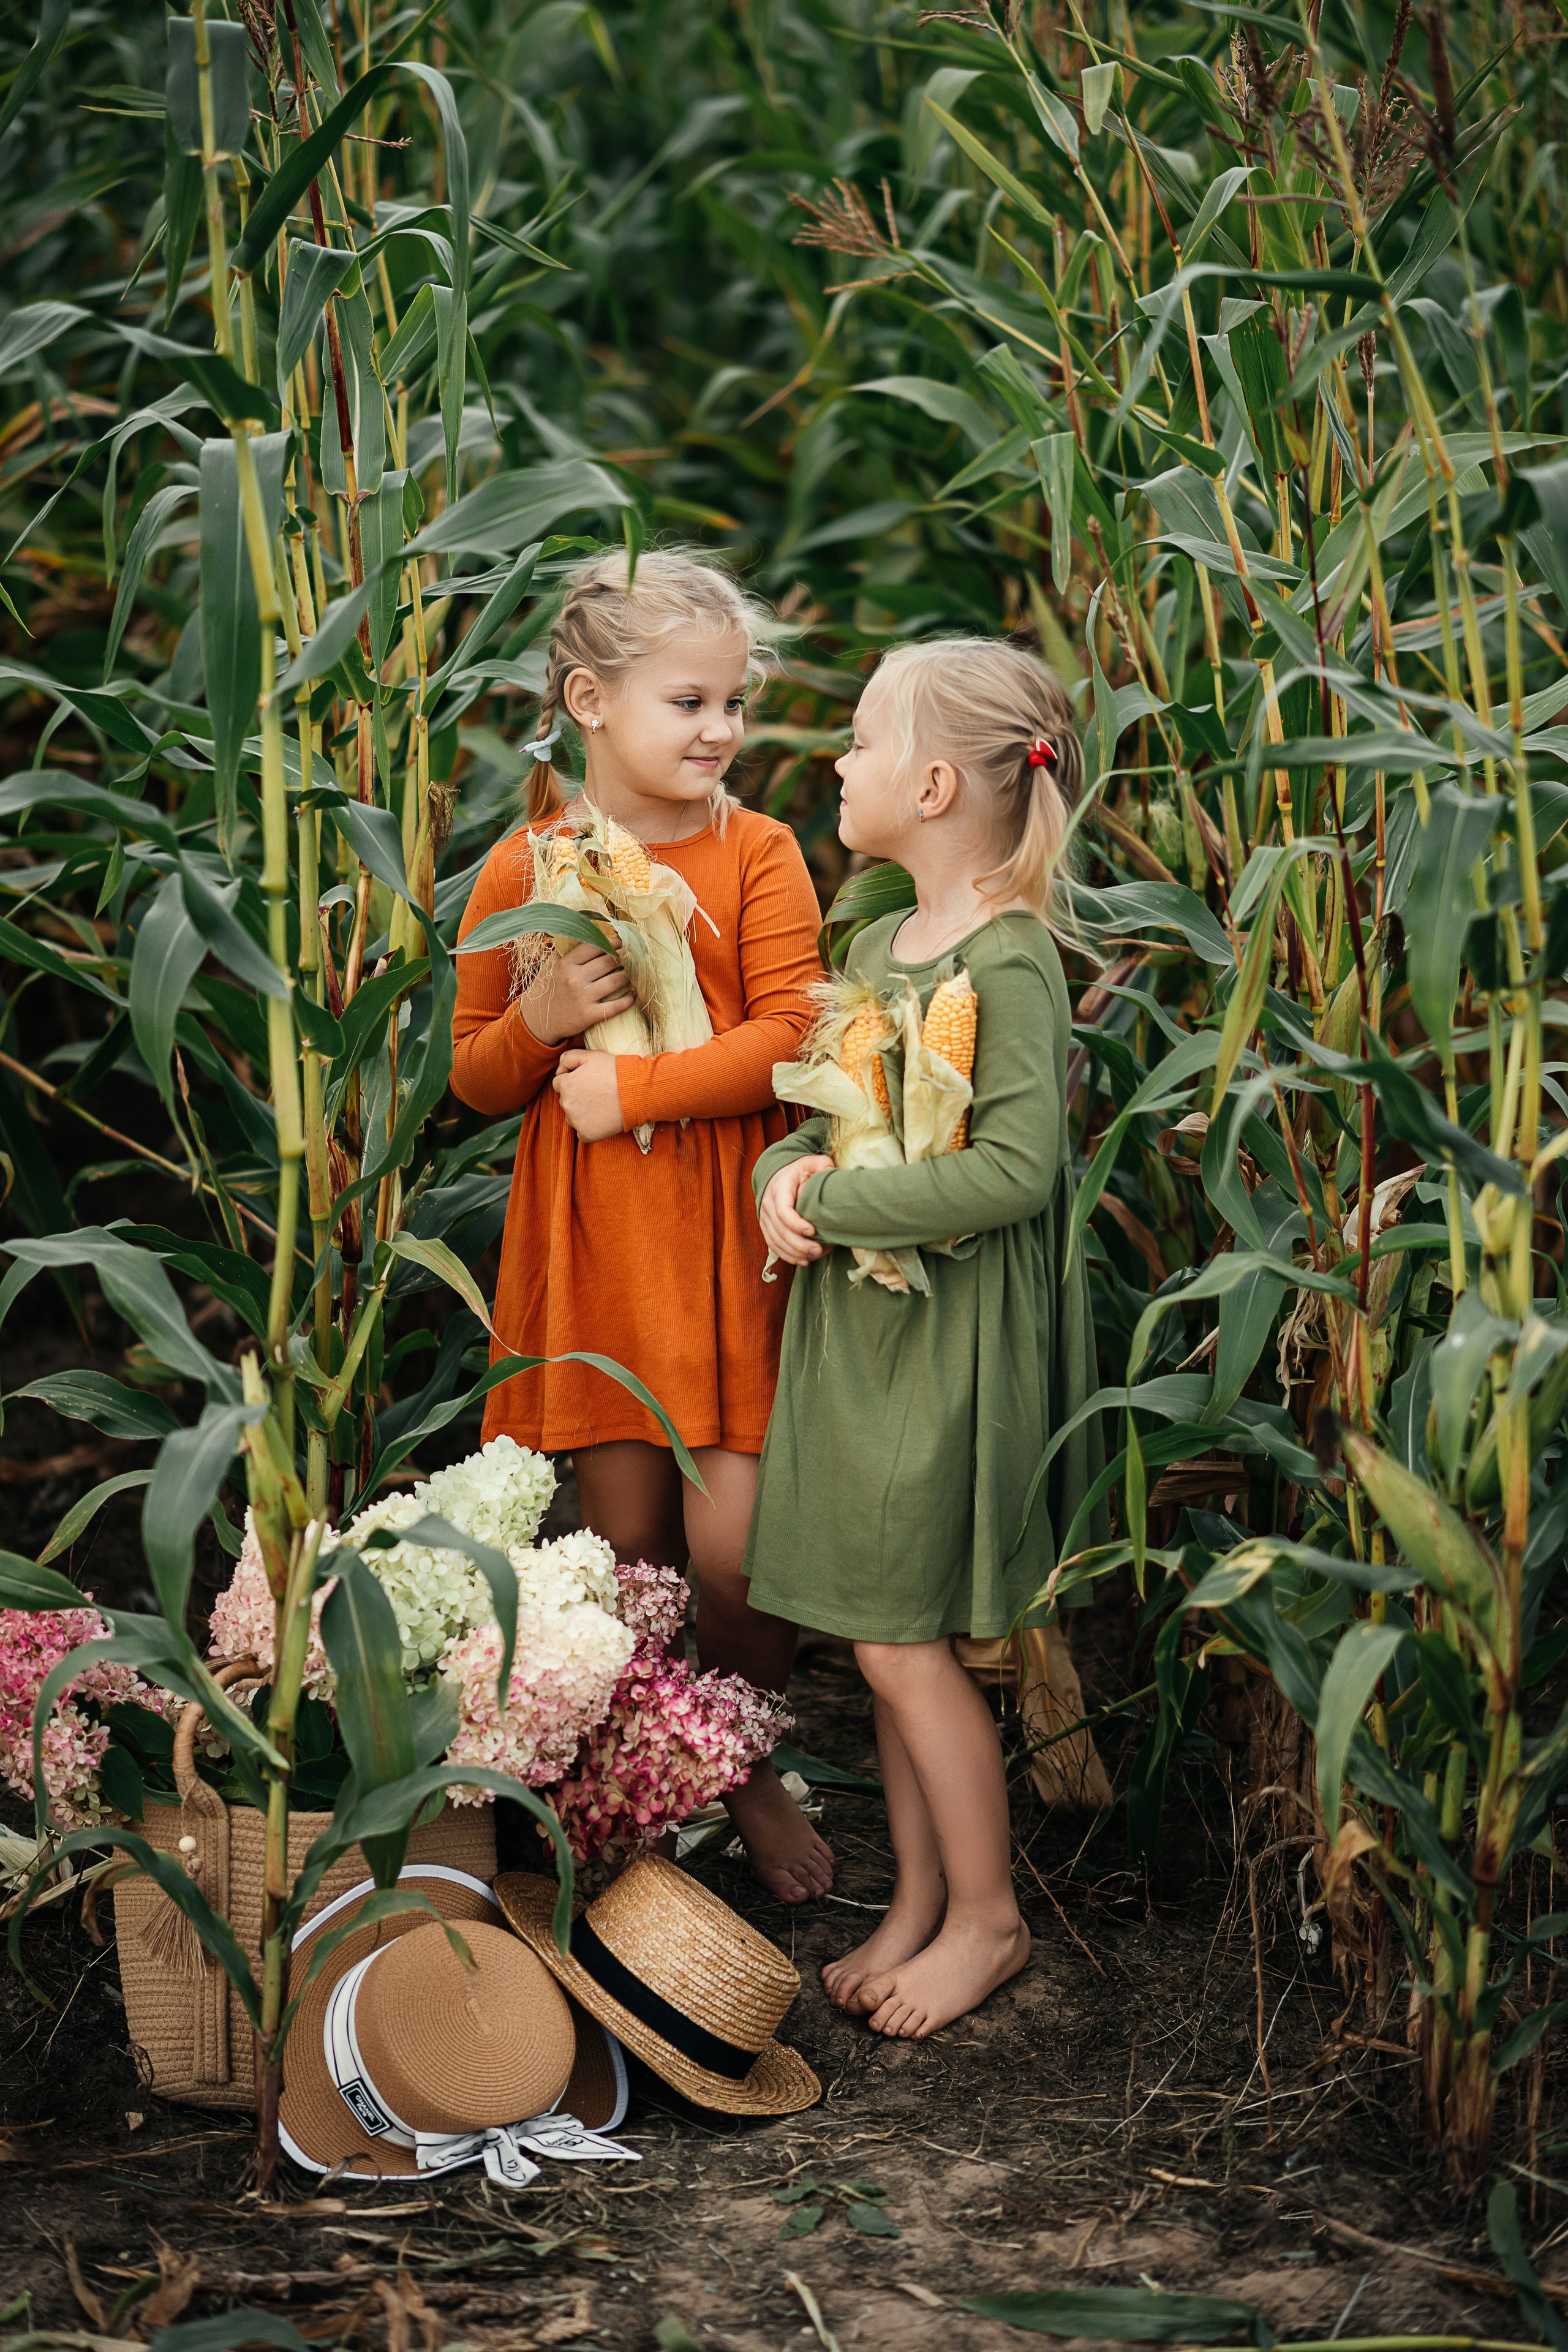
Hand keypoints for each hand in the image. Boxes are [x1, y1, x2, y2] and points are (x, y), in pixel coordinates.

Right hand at [519, 940, 634, 1046]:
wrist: (538, 1021)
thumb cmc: (548, 989)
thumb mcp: (551, 965)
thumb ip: (567, 950)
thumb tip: (587, 931)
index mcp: (565, 964)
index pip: (595, 946)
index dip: (612, 943)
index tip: (621, 943)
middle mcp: (574, 979)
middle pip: (610, 962)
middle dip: (623, 959)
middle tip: (628, 959)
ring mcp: (582, 998)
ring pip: (617, 980)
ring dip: (628, 976)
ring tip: (629, 974)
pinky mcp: (589, 1015)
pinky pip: (616, 1006)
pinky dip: (629, 999)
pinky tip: (633, 994)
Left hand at [553, 1049, 625, 1141]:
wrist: (636, 1092)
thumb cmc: (615, 1071)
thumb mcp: (590, 1055)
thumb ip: (568, 1058)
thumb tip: (559, 1071)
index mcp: (565, 1085)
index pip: (559, 1083)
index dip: (573, 1080)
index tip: (588, 1081)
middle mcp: (567, 1104)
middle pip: (566, 1101)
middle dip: (577, 1096)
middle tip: (598, 1092)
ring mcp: (576, 1121)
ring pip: (573, 1117)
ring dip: (582, 1112)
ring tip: (602, 1104)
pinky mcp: (586, 1134)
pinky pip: (581, 1132)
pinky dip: (590, 1127)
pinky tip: (603, 1118)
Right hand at [759, 1155, 833, 1265]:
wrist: (777, 1175)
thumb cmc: (798, 1170)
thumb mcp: (810, 1162)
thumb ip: (821, 1164)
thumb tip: (829, 1169)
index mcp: (779, 1188)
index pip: (782, 1210)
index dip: (795, 1223)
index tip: (812, 1231)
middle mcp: (768, 1204)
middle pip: (780, 1230)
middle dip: (799, 1244)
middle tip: (818, 1250)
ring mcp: (765, 1218)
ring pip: (776, 1241)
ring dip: (795, 1253)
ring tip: (814, 1256)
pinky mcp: (767, 1228)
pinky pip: (774, 1246)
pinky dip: (788, 1256)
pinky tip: (803, 1261)